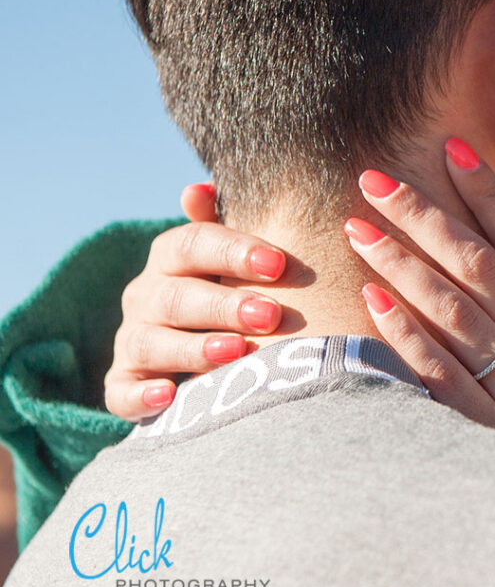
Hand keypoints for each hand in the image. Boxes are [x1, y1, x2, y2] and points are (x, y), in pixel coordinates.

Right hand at [103, 183, 285, 420]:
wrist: (206, 351)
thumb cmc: (232, 291)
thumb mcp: (233, 258)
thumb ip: (224, 225)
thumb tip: (200, 189)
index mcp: (172, 258)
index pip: (195, 243)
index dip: (235, 252)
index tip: (279, 265)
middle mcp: (146, 296)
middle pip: (178, 296)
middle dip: (225, 305)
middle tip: (271, 315)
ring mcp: (133, 341)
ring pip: (152, 343)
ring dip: (194, 348)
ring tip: (236, 351)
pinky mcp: (125, 385)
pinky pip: (122, 392)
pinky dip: (142, 395)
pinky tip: (170, 396)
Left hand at [347, 139, 494, 499]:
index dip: (490, 195)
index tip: (453, 151)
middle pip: (481, 268)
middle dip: (427, 217)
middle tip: (376, 179)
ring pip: (456, 312)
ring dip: (404, 265)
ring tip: (360, 229)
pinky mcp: (488, 435)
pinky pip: (443, 378)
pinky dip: (409, 336)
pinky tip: (375, 301)